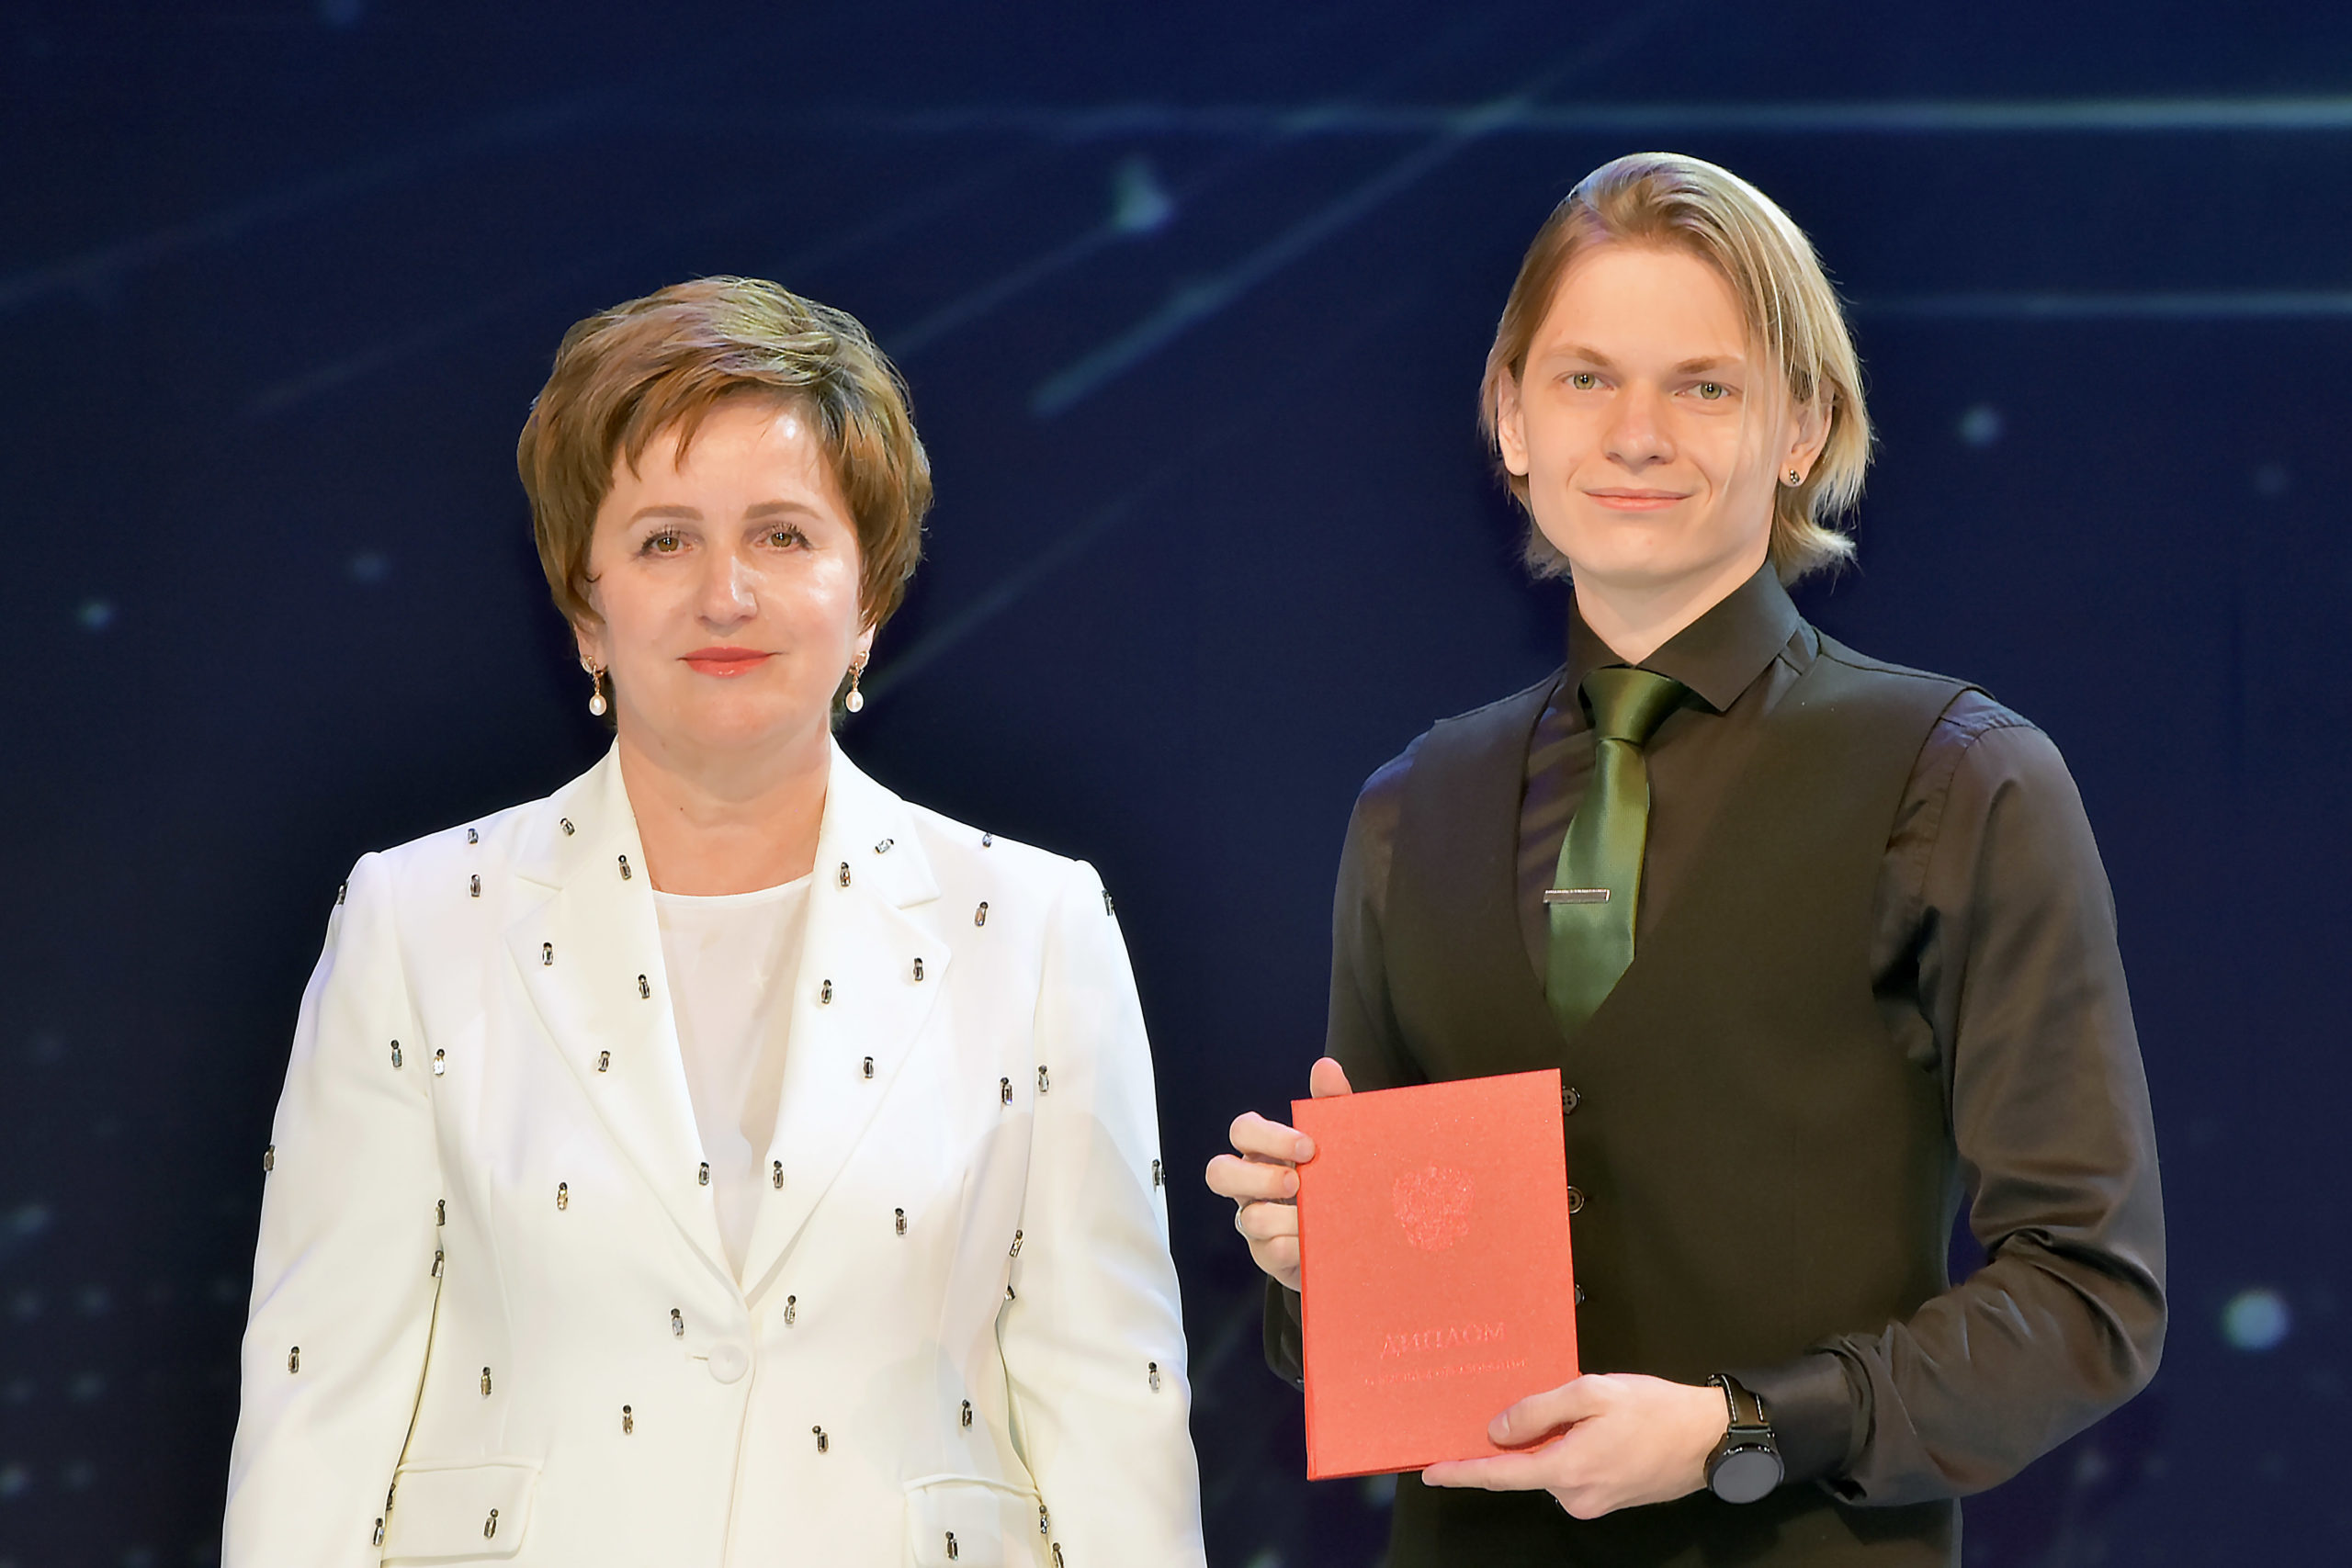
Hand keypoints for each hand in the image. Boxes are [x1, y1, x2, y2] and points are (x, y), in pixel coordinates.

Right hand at [1202, 1056, 1352, 1291]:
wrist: (1361, 1235)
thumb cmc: (1339, 1177)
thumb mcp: (1341, 1141)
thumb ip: (1333, 1104)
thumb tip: (1325, 1065)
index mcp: (1263, 1150)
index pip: (1243, 1130)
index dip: (1269, 1136)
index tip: (1309, 1147)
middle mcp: (1250, 1184)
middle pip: (1219, 1172)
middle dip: (1257, 1177)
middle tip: (1297, 1184)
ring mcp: (1255, 1222)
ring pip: (1246, 1218)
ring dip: (1282, 1218)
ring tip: (1313, 1220)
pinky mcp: (1269, 1256)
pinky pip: (1266, 1253)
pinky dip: (1289, 1247)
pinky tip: (1310, 1246)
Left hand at [1420, 1373, 1729, 1518]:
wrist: (1710, 1438)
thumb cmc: (1655, 1410)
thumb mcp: (1591, 1393)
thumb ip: (1538, 1411)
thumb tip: (1497, 1432)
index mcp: (1567, 1470)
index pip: (1499, 1475)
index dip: (1461, 1471)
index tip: (1431, 1469)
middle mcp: (1576, 1496)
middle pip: (1525, 1468)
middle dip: (1518, 1440)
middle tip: (1532, 1403)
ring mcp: (1594, 1502)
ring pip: (1550, 1468)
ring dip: (1550, 1442)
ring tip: (1582, 1410)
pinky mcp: (1608, 1500)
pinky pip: (1571, 1473)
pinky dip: (1568, 1451)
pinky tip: (1592, 1427)